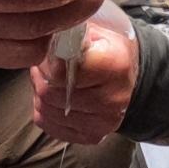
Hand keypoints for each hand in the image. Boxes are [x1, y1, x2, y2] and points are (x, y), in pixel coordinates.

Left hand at [30, 0, 139, 143]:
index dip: (45, 61)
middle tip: (41, 65)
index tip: (45, 53)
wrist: (129, 77)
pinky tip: (54, 97)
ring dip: (39, 93)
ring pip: (46, 109)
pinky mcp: (92, 137)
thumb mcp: (93, 31)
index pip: (59, 71)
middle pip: (50, 93)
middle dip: (39, 76)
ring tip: (48, 79)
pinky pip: (49, 125)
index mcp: (113, 65)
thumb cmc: (107, 49)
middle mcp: (111, 98)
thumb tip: (41, 38)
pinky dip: (44, 110)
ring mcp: (103, 123)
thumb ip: (68, 34)